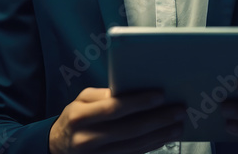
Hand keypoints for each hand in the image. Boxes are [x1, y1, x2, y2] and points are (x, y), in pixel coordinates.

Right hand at [48, 88, 186, 153]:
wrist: (58, 147)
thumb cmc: (75, 118)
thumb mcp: (80, 101)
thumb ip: (102, 95)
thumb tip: (130, 90)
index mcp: (79, 117)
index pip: (113, 108)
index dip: (138, 102)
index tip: (160, 95)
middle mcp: (86, 139)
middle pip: (129, 130)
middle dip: (157, 120)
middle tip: (179, 111)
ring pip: (135, 146)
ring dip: (160, 135)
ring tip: (178, 125)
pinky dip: (151, 146)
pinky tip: (164, 137)